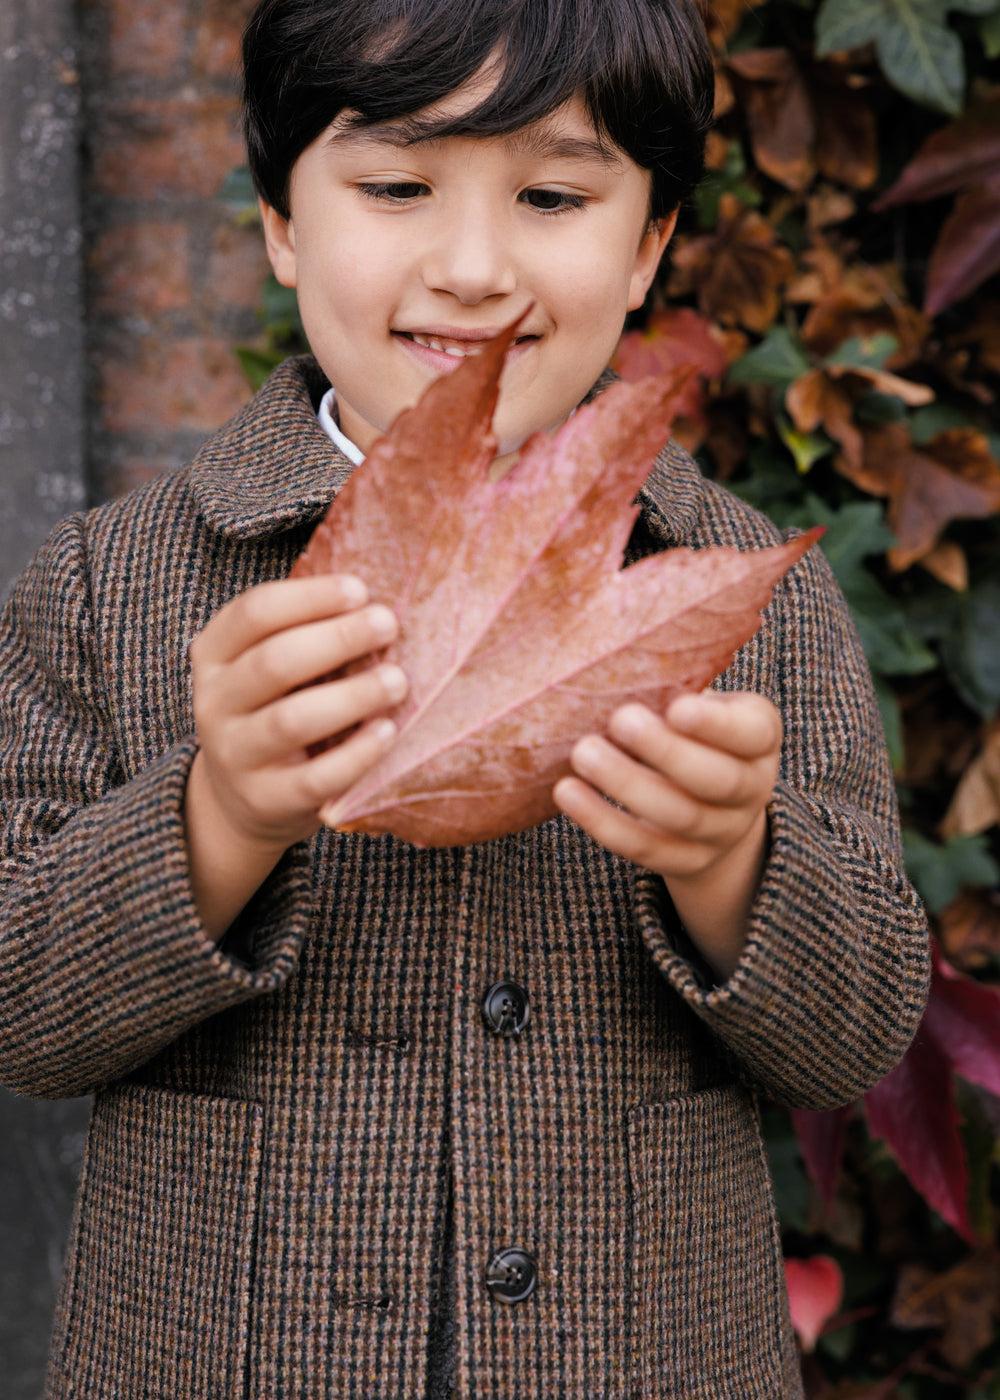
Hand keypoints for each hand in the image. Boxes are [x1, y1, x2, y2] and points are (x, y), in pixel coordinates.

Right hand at [185, 573, 406, 935]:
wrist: (240, 798)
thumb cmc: (274, 709)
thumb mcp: (268, 666)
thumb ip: (305, 632)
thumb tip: (374, 600)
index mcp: (214, 654)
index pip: (255, 612)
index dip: (311, 597)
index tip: (361, 590)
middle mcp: (215, 702)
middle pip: (275, 661)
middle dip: (339, 638)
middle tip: (388, 626)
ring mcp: (235, 755)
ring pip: (292, 720)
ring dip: (353, 695)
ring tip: (398, 681)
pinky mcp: (266, 799)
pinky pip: (316, 777)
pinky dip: (357, 754)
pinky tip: (387, 731)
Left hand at [553, 690, 781, 978]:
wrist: (713, 805)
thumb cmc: (691, 730)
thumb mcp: (698, 699)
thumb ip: (674, 680)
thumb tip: (609, 643)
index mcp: (759, 736)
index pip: (752, 732)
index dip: (716, 725)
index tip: (676, 706)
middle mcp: (752, 788)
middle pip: (716, 779)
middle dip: (666, 752)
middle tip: (618, 719)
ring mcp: (721, 831)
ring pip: (680, 817)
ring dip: (627, 785)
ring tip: (583, 753)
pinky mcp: (686, 861)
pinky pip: (645, 849)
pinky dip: (603, 822)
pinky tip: (567, 792)